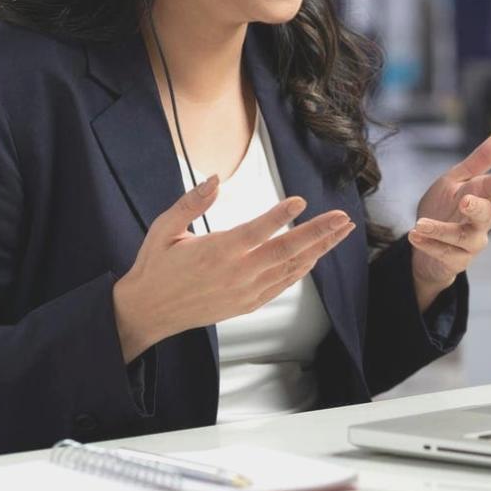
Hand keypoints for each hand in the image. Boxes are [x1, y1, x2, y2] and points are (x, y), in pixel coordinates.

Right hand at [112, 174, 354, 361]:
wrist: (147, 311)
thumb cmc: (155, 267)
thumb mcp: (163, 228)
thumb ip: (191, 202)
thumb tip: (216, 180)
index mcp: (217, 251)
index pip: (257, 230)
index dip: (281, 215)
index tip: (301, 200)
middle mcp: (237, 273)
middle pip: (287, 250)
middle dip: (319, 232)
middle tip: (343, 218)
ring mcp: (245, 291)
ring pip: (290, 268)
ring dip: (319, 249)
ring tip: (340, 232)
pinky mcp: (246, 304)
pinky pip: (282, 285)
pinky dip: (301, 270)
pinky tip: (315, 257)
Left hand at [408, 126, 490, 308]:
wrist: (427, 243)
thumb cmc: (447, 206)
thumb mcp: (458, 178)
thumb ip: (482, 158)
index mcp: (483, 196)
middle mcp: (481, 221)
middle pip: (485, 215)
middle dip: (477, 208)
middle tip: (465, 201)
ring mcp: (471, 243)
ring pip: (462, 238)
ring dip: (440, 230)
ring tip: (420, 224)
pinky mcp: (455, 261)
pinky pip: (443, 253)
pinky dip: (428, 244)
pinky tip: (413, 235)